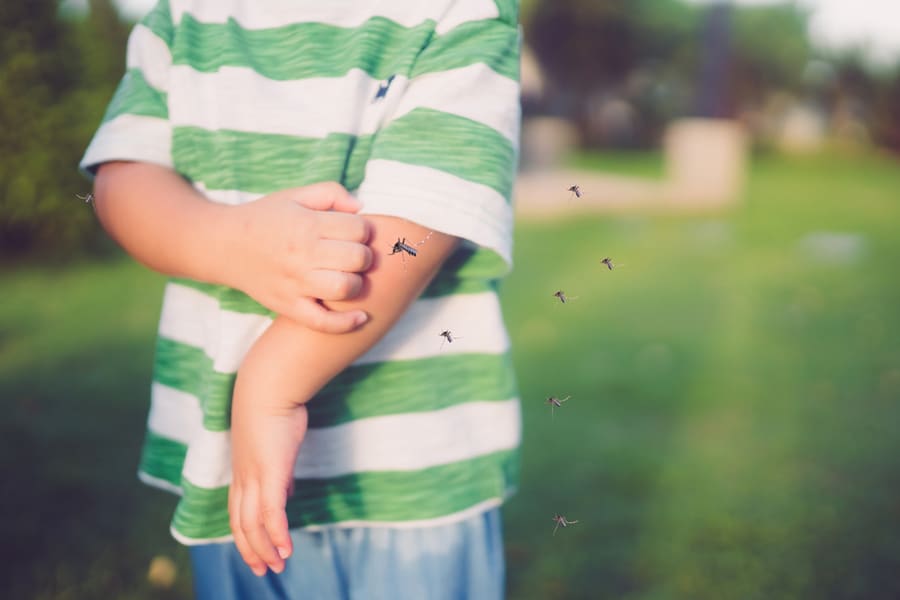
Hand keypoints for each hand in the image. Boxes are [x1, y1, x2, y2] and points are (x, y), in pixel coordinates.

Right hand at [221, 182, 372, 332]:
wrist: (222, 245)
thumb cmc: (265, 218)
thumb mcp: (295, 196)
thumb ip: (330, 193)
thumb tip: (361, 207)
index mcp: (307, 225)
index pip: (358, 229)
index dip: (364, 230)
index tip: (355, 233)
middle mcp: (302, 255)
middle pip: (357, 259)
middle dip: (364, 256)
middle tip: (354, 255)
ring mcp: (295, 284)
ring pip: (345, 288)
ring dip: (357, 284)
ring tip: (349, 277)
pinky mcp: (288, 306)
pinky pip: (323, 322)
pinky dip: (346, 323)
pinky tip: (360, 317)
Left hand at [229, 377, 307, 575]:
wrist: (268, 385)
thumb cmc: (275, 408)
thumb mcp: (276, 445)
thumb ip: (279, 471)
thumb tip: (286, 489)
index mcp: (242, 471)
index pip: (239, 513)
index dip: (246, 536)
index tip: (257, 552)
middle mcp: (243, 478)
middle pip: (241, 525)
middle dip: (251, 551)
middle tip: (264, 570)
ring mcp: (254, 477)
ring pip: (252, 525)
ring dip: (264, 549)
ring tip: (277, 566)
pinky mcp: (270, 473)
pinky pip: (272, 513)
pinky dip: (277, 535)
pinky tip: (286, 549)